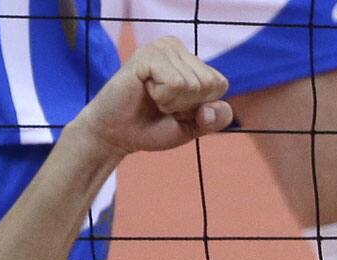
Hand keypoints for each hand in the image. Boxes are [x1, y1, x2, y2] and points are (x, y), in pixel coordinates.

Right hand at [75, 37, 233, 155]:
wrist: (117, 135)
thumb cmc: (153, 127)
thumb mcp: (194, 127)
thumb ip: (215, 119)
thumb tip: (208, 109)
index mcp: (191, 60)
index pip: (219, 85)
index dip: (200, 107)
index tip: (176, 109)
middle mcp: (177, 47)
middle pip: (208, 84)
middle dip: (186, 105)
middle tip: (161, 104)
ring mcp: (162, 47)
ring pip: (192, 84)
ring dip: (172, 102)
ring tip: (152, 98)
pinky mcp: (147, 54)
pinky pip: (175, 83)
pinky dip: (162, 97)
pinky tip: (145, 91)